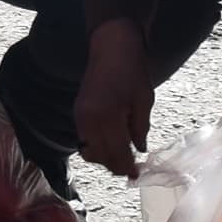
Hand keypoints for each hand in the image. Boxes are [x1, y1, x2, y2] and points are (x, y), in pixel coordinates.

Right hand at [74, 19, 154, 174]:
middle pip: (101, 157)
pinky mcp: (77, 112)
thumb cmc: (132, 71)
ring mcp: (80, 117)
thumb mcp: (144, 101)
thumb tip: (139, 151)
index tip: (137, 174)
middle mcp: (89, 120)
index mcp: (108, 117)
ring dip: (105, 158)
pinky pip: (85, 139)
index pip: (117, 153)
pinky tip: (111, 143)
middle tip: (132, 168)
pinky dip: (97, 146)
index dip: (128, 167)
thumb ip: (141, 129)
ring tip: (122, 156)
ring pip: (90, 151)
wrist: (111, 47)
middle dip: (116, 166)